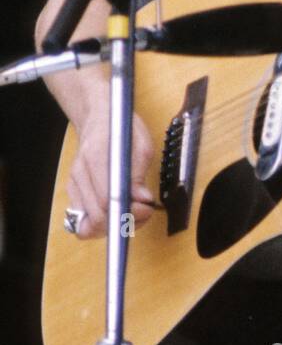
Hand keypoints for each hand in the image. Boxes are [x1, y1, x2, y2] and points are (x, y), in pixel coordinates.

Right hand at [67, 96, 155, 239]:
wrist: (98, 118)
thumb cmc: (121, 128)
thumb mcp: (141, 143)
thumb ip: (139, 173)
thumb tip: (142, 199)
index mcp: (96, 157)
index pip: (107, 199)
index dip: (129, 210)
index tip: (145, 207)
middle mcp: (80, 173)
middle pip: (97, 217)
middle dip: (123, 221)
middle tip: (143, 212)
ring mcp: (74, 184)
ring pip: (88, 225)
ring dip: (113, 227)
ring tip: (132, 214)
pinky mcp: (73, 193)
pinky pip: (82, 222)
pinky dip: (101, 224)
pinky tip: (117, 214)